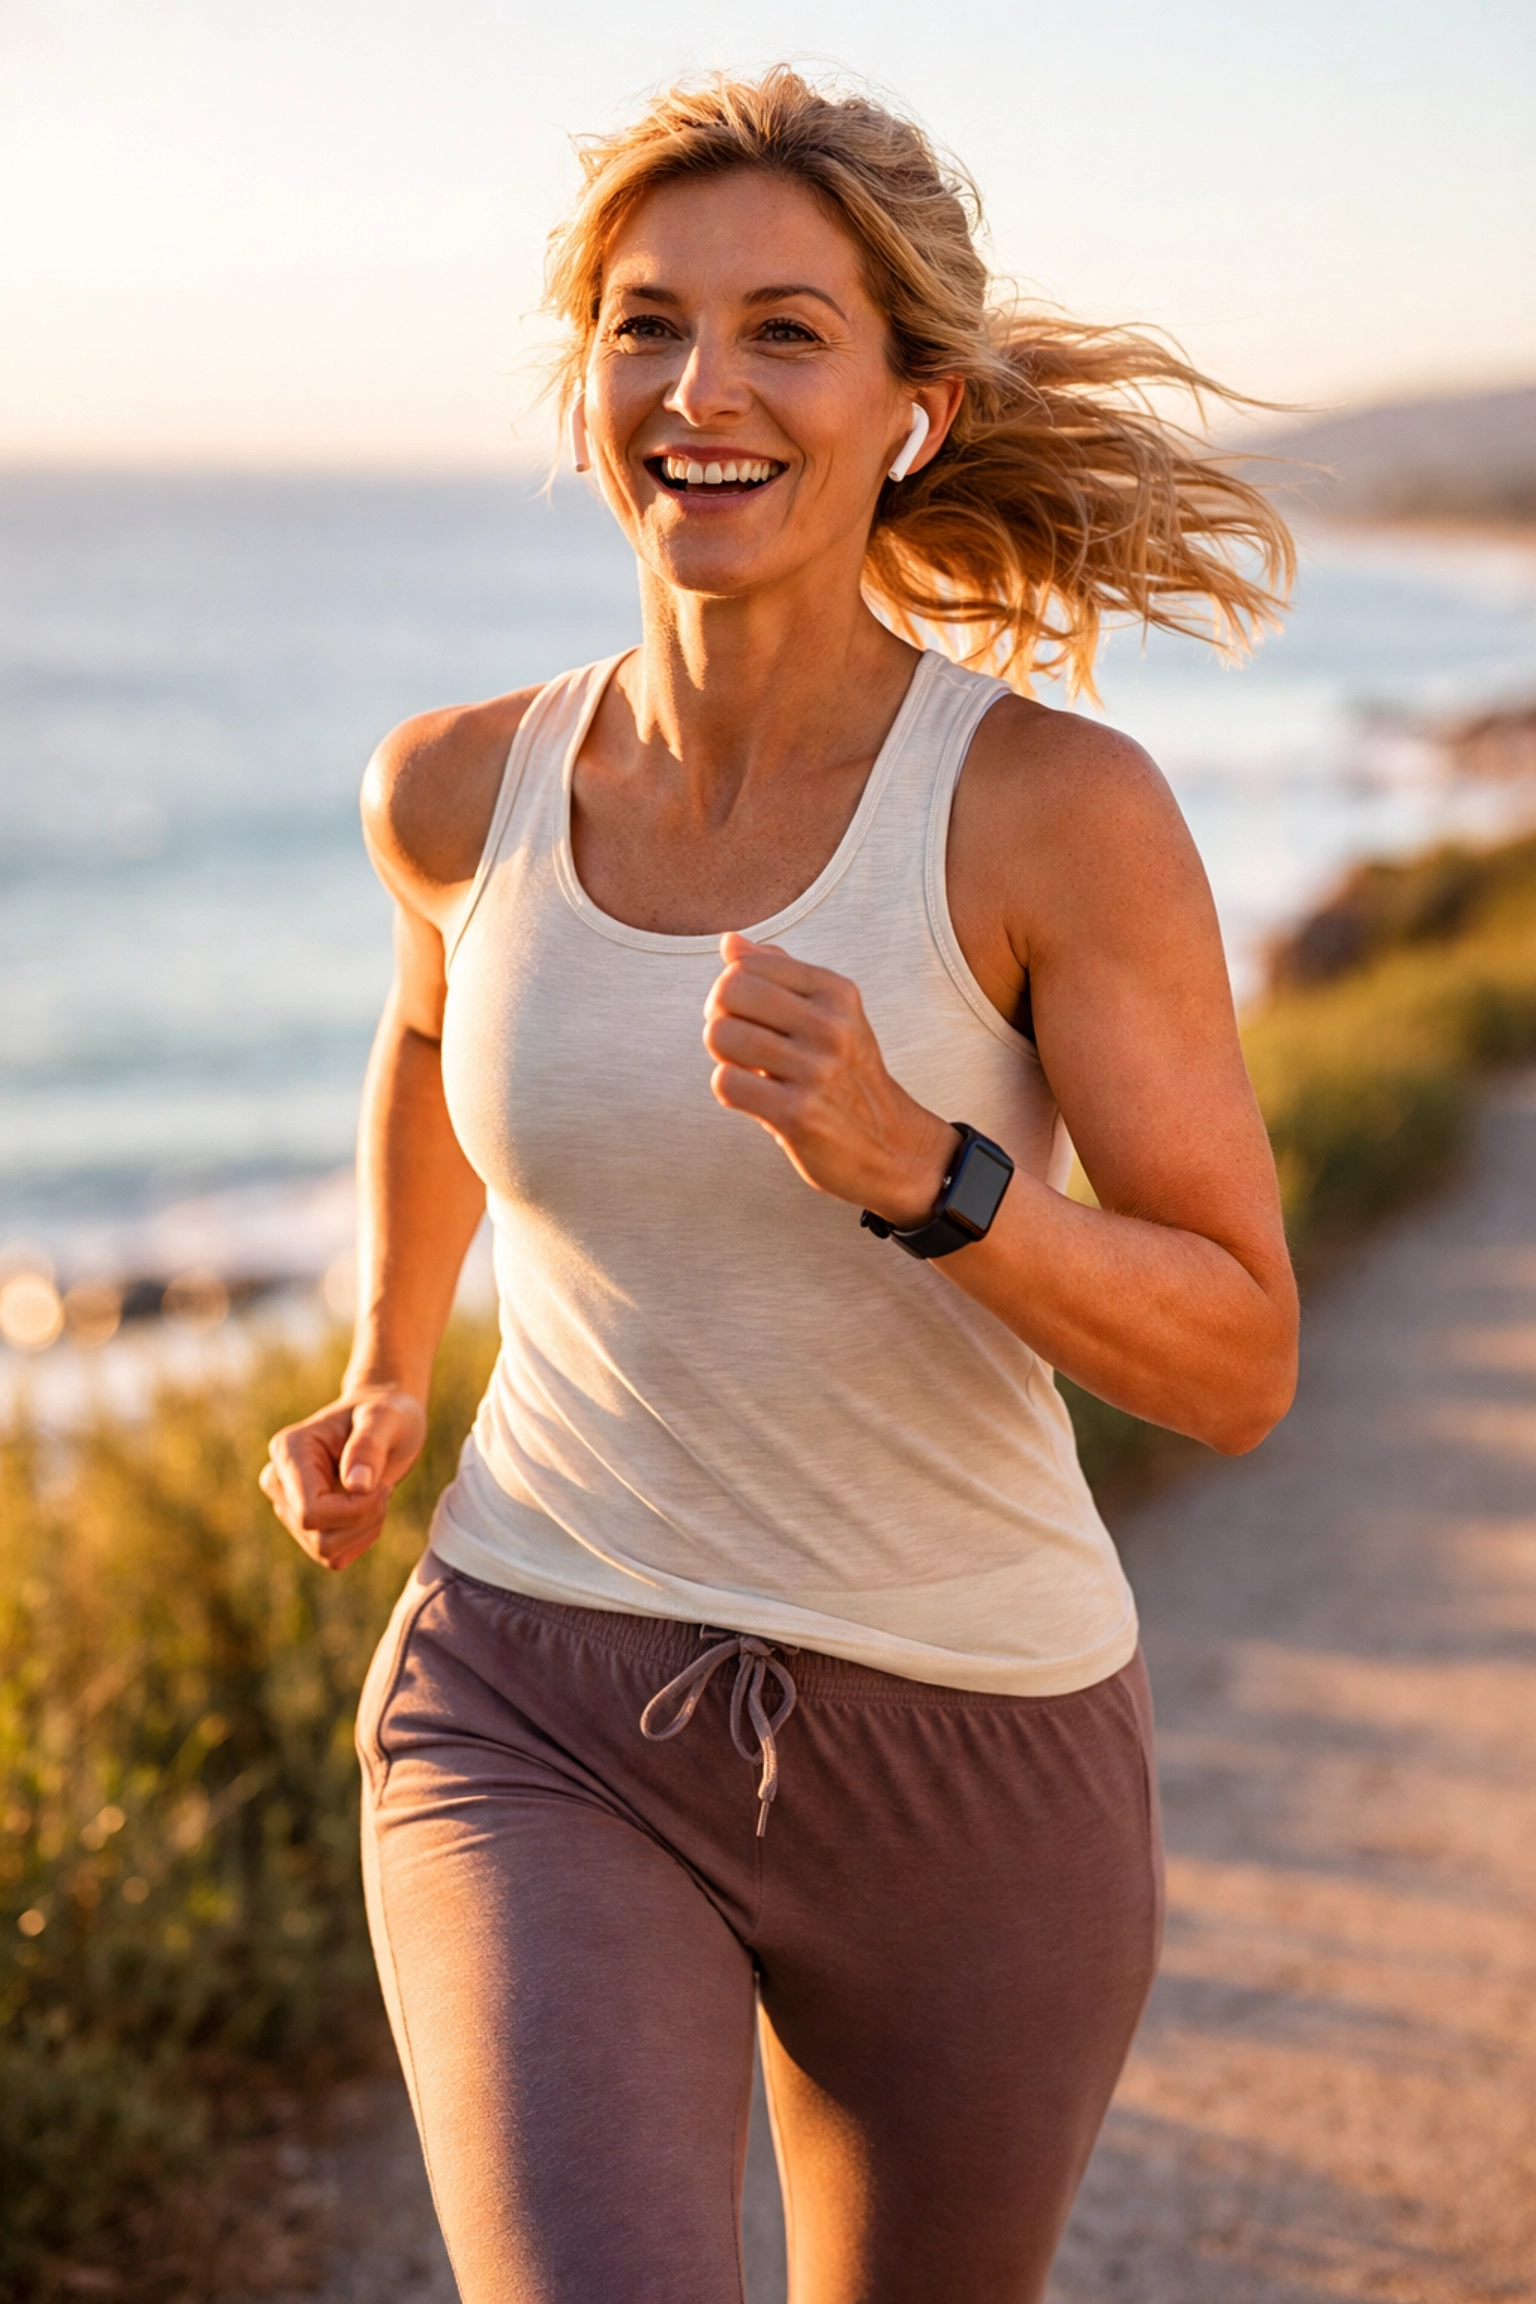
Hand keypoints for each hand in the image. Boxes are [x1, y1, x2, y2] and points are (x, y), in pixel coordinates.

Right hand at [259, 1385, 426, 1571]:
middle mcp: (279, 1482)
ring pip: (325, 1551)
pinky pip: (334, 1557)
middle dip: (363, 1519)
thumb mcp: (386, 1419)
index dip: (352, 1512)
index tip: (382, 1485)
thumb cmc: (385, 1414)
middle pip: (316, 1535)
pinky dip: (361, 1539)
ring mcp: (289, 1507)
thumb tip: (356, 1486)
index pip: (309, 1512)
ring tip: (377, 1494)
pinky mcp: (305, 1527)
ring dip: (365, 1530)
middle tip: (384, 1486)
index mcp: (289, 1451)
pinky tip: (370, 1509)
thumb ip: (370, 1446)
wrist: (385, 1423)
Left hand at [703, 933, 957, 1225]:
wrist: (893, 1148)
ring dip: (724, 1057)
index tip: (746, 1015)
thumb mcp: (829, 1014)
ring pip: (721, 1035)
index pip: (745, 964)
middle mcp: (830, 1025)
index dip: (730, 989)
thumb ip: (779, 974)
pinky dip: (731, 1090)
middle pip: (728, 992)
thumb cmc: (847, 1077)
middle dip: (719, 1017)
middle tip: (738, 1043)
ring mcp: (816, 1070)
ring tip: (749, 1071)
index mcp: (835, 991)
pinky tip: (757, 1099)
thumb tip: (729, 942)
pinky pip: (726, 1083)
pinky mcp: (799, 1114)